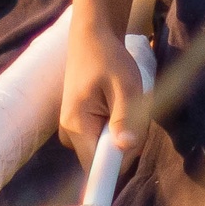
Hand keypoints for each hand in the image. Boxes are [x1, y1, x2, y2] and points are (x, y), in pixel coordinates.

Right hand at [60, 18, 151, 158]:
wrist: (92, 37)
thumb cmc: (108, 57)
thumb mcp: (124, 85)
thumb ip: (125, 118)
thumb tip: (125, 150)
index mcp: (76, 126)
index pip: (96, 168)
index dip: (118, 165)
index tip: (133, 143)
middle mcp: (70, 134)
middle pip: (105, 160)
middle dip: (126, 143)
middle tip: (135, 112)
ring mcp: (73, 131)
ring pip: (106, 150)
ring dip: (123, 133)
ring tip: (126, 104)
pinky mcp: (80, 125)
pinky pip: (102, 140)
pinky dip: (117, 128)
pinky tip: (119, 106)